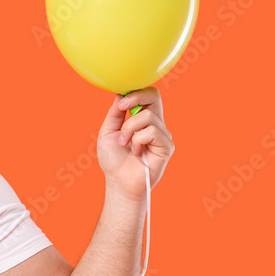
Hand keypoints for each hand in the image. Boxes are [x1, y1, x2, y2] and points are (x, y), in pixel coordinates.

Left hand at [96, 87, 174, 202]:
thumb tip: (120, 94)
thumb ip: (115, 114)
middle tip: (122, 108)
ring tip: (124, 143)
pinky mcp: (166, 146)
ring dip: (129, 129)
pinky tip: (135, 152)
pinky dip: (138, 140)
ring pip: (148, 116)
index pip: (147, 95)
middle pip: (155, 96)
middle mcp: (155, 124)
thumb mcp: (108, 132)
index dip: (135, 92)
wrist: (119, 182)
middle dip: (137, 97)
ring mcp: (162, 134)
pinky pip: (152, 132)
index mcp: (141, 119)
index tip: (120, 102)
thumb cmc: (113, 160)